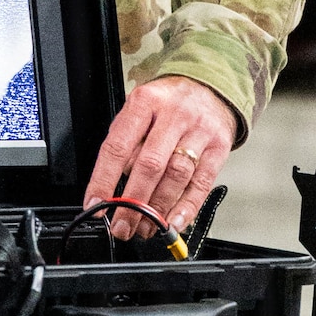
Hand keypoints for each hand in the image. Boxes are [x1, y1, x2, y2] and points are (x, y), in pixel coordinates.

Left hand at [84, 77, 237, 240]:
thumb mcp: (139, 109)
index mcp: (145, 102)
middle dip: (133, 202)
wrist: (209, 87)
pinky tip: (173, 222)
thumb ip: (126, 142)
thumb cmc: (167, 104)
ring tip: (145, 227)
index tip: (96, 205)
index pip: (118, 146)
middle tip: (122, 226)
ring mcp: (199, 130)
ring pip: (176, 176)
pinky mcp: (219, 147)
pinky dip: (187, 208)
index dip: (104, 180)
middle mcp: (173, 114)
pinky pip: (201, 183)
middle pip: (150, 165)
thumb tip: (115, 185)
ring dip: (158, 209)